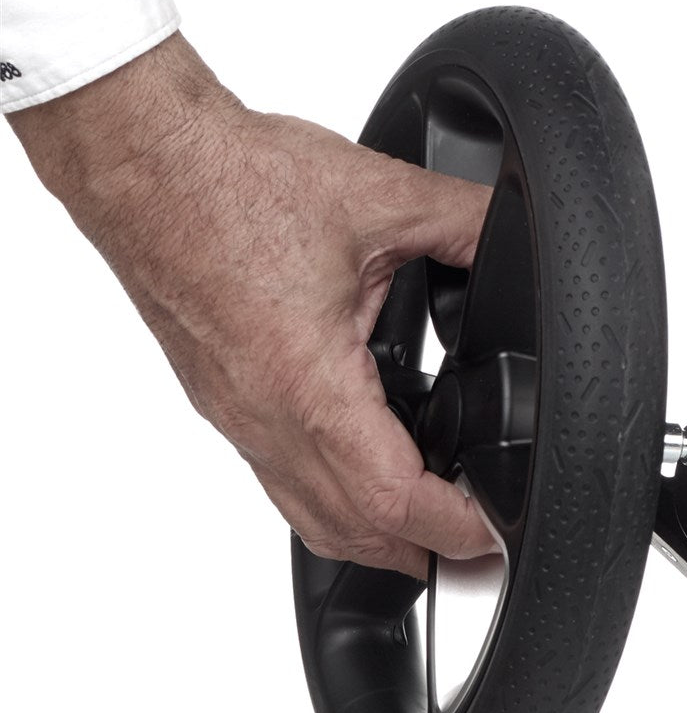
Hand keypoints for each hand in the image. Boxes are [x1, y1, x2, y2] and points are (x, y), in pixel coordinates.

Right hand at [8, 33, 494, 575]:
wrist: (141, 161)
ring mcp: (237, 417)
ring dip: (373, 536)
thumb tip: (518, 231)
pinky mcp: (222, 399)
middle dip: (424, 551)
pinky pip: (280, 478)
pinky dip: (331, 497)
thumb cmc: (230, 182)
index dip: (459, 531)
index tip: (499, 531)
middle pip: (352, 533)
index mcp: (309, 385)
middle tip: (478, 542)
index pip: (396, 502)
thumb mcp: (381, 199)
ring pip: (308, 517)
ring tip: (429, 525)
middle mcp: (265, 419)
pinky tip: (362, 468)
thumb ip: (467, 222)